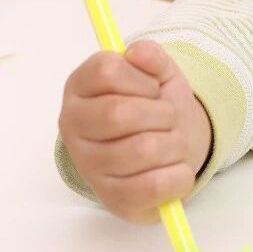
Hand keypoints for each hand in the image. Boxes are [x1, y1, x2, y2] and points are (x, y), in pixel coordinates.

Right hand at [58, 41, 211, 222]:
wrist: (173, 148)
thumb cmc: (158, 106)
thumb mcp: (159, 73)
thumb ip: (151, 57)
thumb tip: (137, 52)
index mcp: (80, 88)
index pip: (106, 71)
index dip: (142, 79)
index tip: (153, 89)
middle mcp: (74, 127)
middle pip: (120, 113)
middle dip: (161, 113)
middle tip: (167, 117)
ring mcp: (89, 166)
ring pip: (141, 150)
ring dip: (174, 143)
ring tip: (172, 142)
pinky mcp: (111, 199)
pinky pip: (152, 186)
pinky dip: (178, 175)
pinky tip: (175, 168)